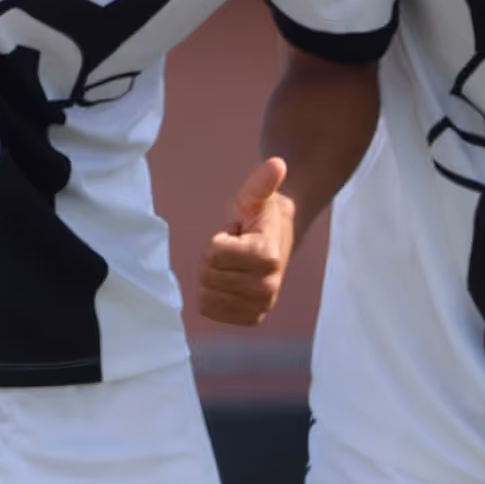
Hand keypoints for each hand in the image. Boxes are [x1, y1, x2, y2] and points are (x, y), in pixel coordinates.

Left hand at [197, 155, 297, 326]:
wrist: (278, 241)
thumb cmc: (261, 217)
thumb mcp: (255, 197)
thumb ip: (261, 182)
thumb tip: (277, 164)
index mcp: (268, 255)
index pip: (213, 253)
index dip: (218, 239)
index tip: (236, 234)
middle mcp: (268, 286)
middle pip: (207, 275)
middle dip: (213, 259)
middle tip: (234, 250)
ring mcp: (261, 306)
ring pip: (206, 294)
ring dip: (213, 277)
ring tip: (233, 266)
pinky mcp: (252, 319)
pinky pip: (209, 311)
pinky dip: (212, 296)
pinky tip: (230, 283)